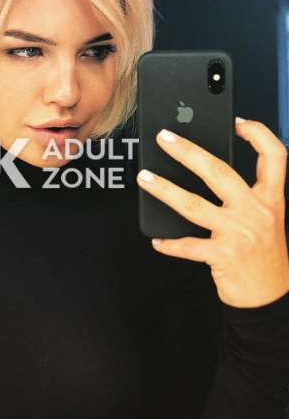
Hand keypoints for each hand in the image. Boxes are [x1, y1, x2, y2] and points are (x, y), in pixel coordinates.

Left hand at [136, 117, 288, 307]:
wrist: (270, 297)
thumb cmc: (264, 254)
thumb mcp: (268, 219)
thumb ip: (246, 196)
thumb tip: (206, 171)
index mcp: (271, 198)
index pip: (274, 155)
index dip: (258, 134)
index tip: (238, 121)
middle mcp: (257, 211)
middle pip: (218, 171)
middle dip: (187, 151)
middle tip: (164, 138)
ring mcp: (239, 233)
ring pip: (194, 204)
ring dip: (165, 189)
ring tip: (145, 178)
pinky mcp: (224, 255)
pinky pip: (188, 245)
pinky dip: (170, 243)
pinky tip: (157, 241)